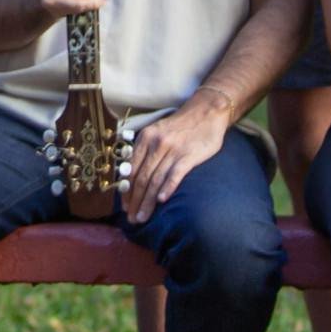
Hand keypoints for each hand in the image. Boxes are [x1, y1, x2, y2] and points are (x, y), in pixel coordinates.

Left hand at [122, 95, 230, 224]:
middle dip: (134, 201)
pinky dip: (167, 187)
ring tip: (143, 217)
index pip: (131, 170)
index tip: (124, 207)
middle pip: (141, 178)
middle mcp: (156, 144)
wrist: (206, 112)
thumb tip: (132, 175)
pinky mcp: (189, 155)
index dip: (126, 191)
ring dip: (147, 201)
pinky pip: (175, 174)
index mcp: (145, 139)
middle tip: (131, 219)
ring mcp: (173, 150)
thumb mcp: (157, 132)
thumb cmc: (180, 126)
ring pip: (155, 180)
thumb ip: (145, 150)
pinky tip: (161, 201)